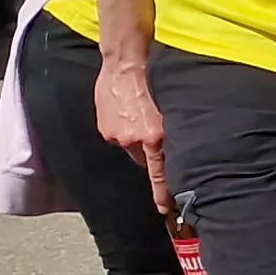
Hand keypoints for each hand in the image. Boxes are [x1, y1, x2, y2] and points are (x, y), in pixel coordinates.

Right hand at [95, 54, 167, 208]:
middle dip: (151, 151)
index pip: (160, 173)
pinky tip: (127, 112)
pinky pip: (118, 136)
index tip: (165, 210)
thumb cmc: (151, 82)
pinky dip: (123, 128)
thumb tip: (170, 149)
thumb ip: (166, 132)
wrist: (127, 64)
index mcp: (156, 136)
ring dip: (136, 137)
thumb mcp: (169, 109)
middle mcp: (136, 139)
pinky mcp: (105, 129)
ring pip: (132, 146)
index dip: (162, 193)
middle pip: (147, 159)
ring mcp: (118, 135)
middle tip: (153, 131)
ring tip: (140, 114)